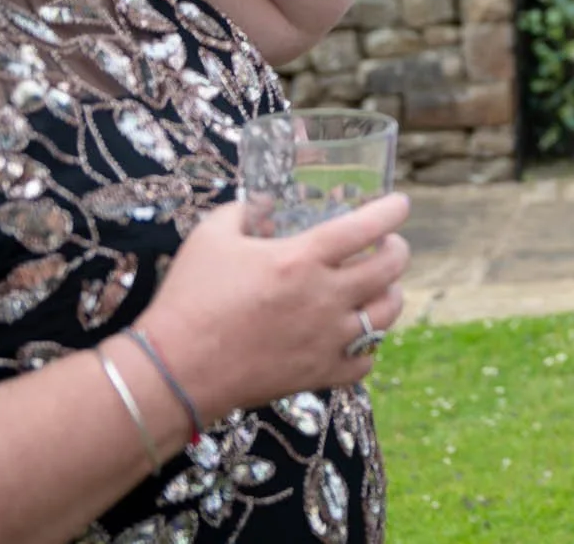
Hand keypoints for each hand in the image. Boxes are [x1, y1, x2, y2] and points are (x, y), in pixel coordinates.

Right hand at [134, 193, 411, 424]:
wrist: (174, 372)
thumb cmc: (189, 298)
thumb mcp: (210, 236)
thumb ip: (245, 210)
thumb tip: (265, 200)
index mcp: (301, 259)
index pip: (367, 226)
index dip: (391, 211)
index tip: (400, 204)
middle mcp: (324, 298)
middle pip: (390, 269)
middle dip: (397, 250)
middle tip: (389, 245)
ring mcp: (325, 340)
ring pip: (386, 315)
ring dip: (390, 295)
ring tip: (381, 288)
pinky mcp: (317, 374)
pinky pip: (364, 362)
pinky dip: (367, 347)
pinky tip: (356, 336)